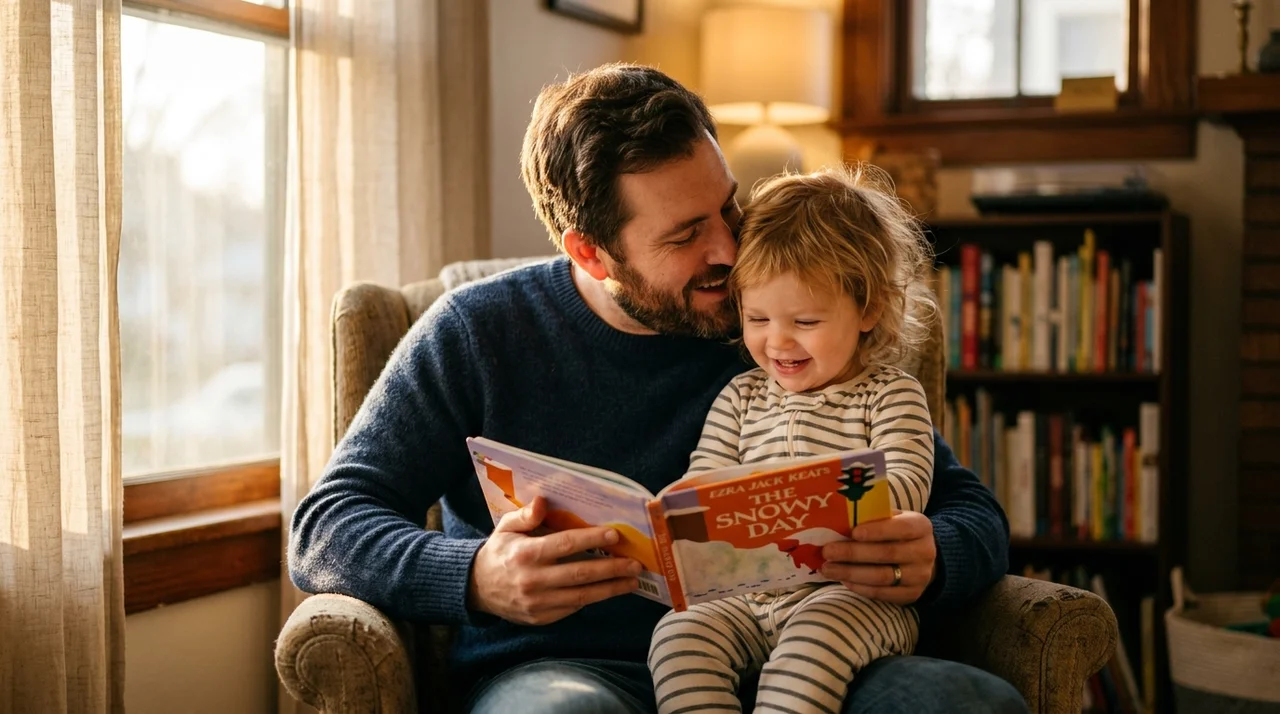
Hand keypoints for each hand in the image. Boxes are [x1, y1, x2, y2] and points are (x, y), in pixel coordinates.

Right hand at [469, 496, 641, 624]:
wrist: (476, 588)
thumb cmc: (498, 552)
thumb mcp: (505, 528)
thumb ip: (525, 515)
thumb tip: (543, 501)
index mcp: (525, 554)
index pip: (565, 544)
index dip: (591, 539)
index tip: (615, 535)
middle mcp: (532, 580)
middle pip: (580, 574)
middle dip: (611, 569)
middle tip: (635, 563)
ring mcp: (537, 603)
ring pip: (581, 596)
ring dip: (610, 589)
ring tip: (632, 581)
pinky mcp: (541, 618)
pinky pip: (572, 608)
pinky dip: (592, 599)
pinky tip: (608, 590)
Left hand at [819, 510, 936, 605]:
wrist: (922, 558)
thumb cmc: (898, 533)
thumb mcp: (893, 519)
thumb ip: (874, 517)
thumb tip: (840, 520)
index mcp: (921, 527)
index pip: (901, 528)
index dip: (877, 531)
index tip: (853, 533)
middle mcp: (924, 552)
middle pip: (887, 554)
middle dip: (853, 553)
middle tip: (827, 552)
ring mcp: (919, 576)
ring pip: (882, 577)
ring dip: (851, 573)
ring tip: (828, 569)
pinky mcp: (911, 595)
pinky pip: (882, 593)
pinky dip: (860, 587)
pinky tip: (843, 580)